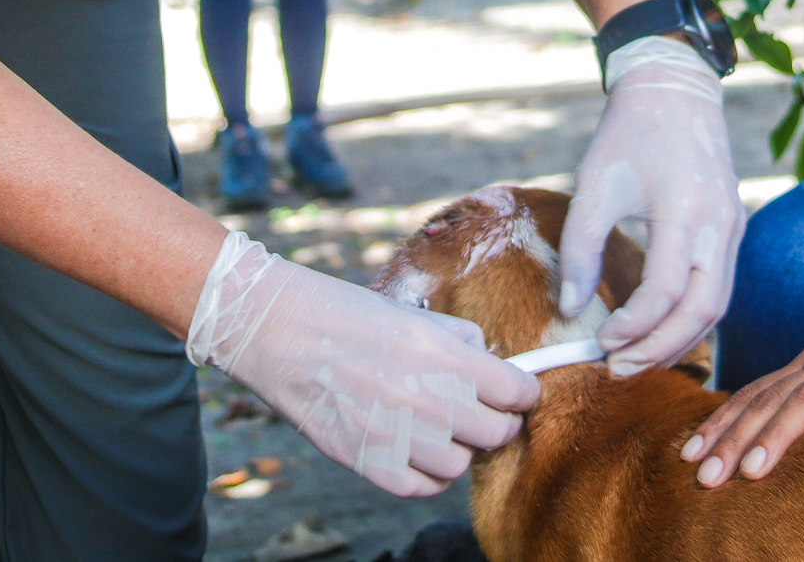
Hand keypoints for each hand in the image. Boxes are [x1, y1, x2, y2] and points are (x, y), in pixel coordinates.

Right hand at [188, 229, 539, 496]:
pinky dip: (427, 475)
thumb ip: (462, 344)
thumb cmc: (348, 315)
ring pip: (461, 464)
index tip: (515, 393)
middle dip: (495, 421)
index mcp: (446, 355)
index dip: (522, 393)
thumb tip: (495, 368)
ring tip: (437, 428)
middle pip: (497, 433)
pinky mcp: (368, 462)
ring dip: (457, 448)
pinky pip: (422, 488)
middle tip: (479, 411)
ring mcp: (399, 435)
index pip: (518, 392)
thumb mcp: (414, 315)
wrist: (281, 331)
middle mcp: (429, 399)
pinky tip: (415, 450)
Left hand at [558, 36, 743, 375]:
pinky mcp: (733, 228)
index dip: (633, 327)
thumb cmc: (628, 134)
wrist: (674, 89)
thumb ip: (580, 249)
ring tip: (637, 358)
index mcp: (686, 213)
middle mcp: (720, 226)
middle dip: (660, 348)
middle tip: (619, 368)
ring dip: (680, 339)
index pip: (665, 293)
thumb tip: (571, 308)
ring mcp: (733, 228)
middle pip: (702, 312)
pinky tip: (661, 328)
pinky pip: (721, 287)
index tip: (600, 341)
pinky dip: (693, 316)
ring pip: (718, 306)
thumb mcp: (594, 185)